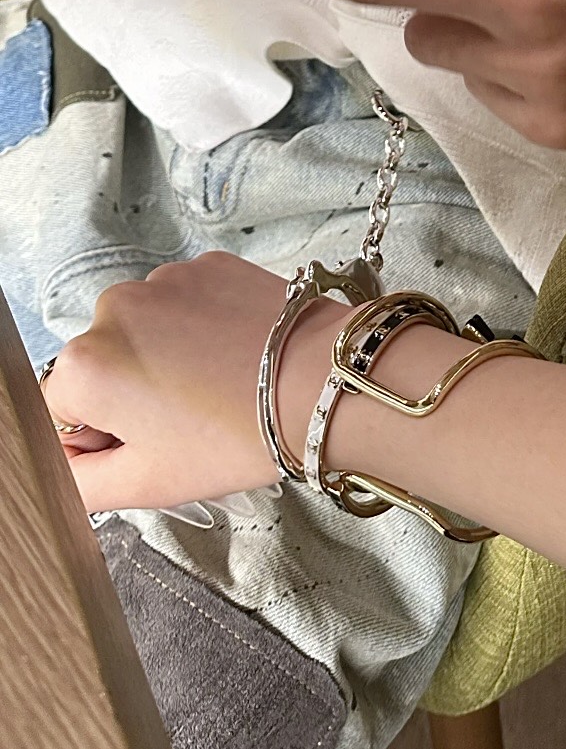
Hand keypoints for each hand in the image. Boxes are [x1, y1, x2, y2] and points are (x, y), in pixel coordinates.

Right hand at [39, 252, 340, 513]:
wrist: (322, 383)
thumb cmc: (241, 434)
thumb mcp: (145, 483)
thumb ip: (78, 483)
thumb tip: (60, 469)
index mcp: (87, 365)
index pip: (62, 411)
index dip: (102, 438)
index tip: (148, 443)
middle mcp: (115, 308)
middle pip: (101, 365)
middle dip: (132, 395)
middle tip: (188, 421)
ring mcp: (164, 279)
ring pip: (144, 332)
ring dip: (167, 357)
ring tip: (218, 387)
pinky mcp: (209, 265)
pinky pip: (184, 304)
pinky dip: (201, 327)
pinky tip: (235, 355)